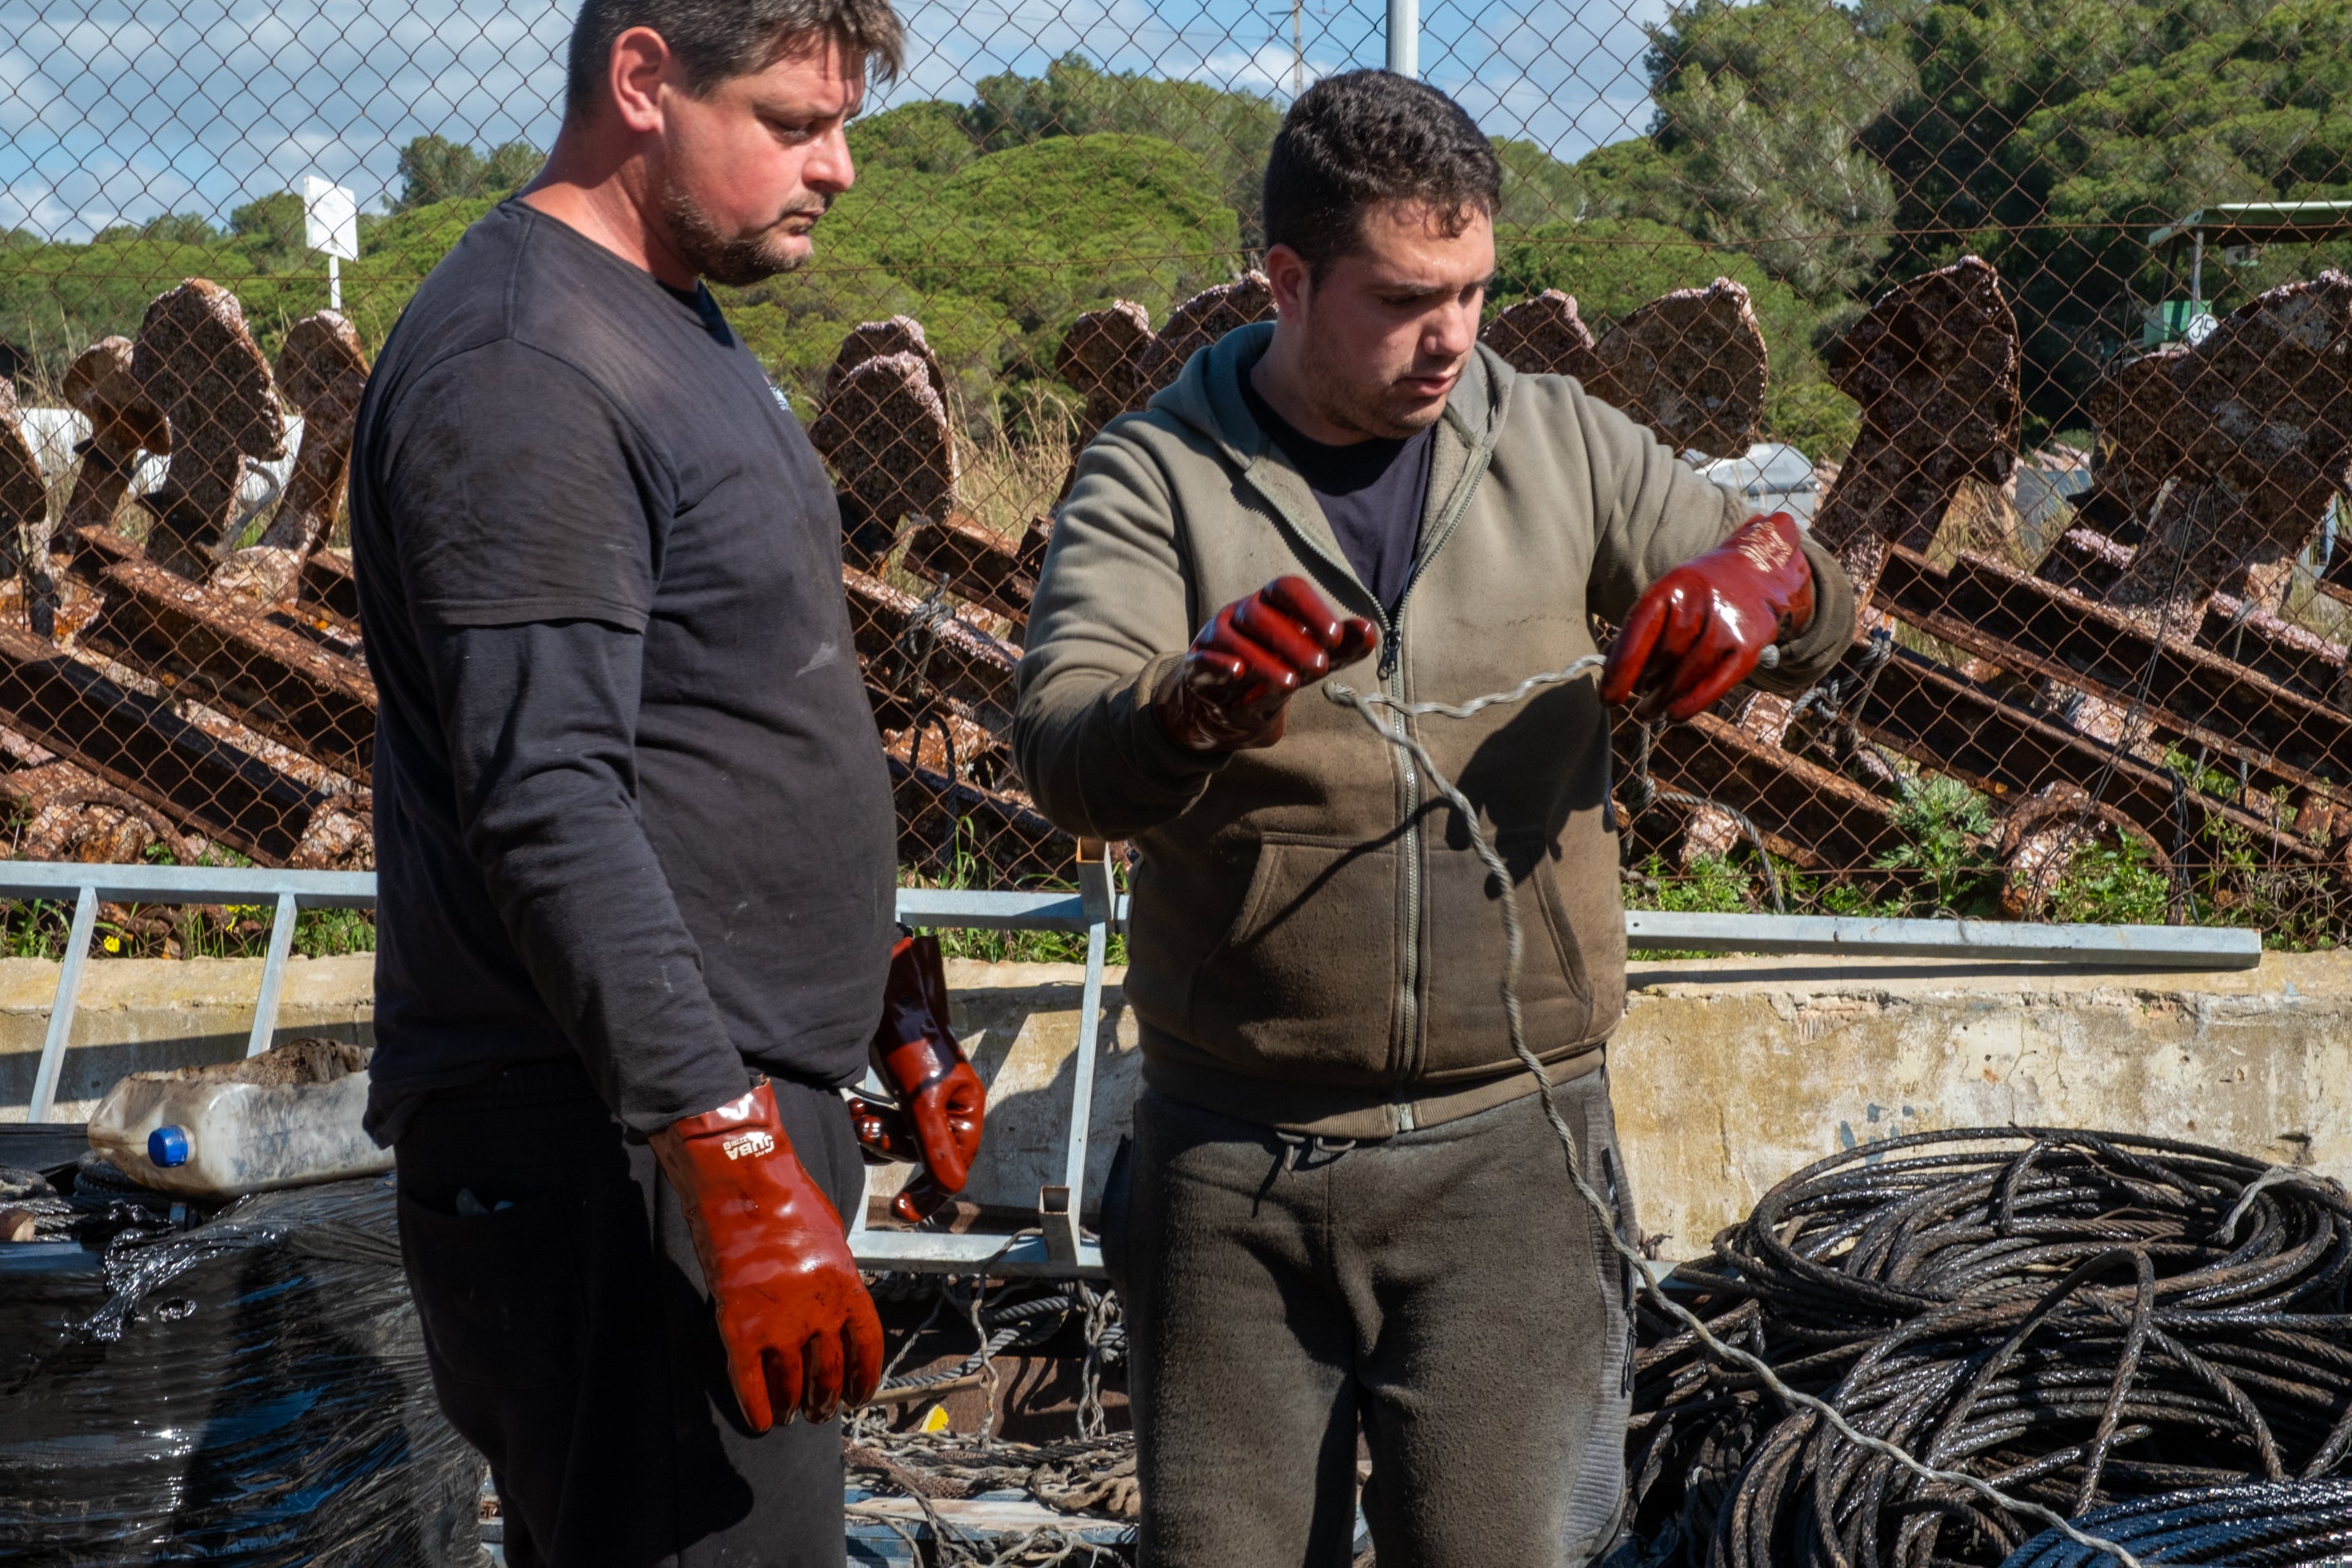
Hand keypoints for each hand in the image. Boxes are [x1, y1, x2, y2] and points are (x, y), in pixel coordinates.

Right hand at [650, 1080, 883, 1429]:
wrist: (744, 1182)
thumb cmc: (789, 1199)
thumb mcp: (833, 1239)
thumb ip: (837, 1278)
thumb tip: (837, 1307)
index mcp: (849, 1288)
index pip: (867, 1348)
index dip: (864, 1379)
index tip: (859, 1397)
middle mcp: (820, 1313)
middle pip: (829, 1374)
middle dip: (826, 1399)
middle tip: (820, 1411)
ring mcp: (778, 1324)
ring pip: (791, 1384)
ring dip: (793, 1406)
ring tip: (792, 1415)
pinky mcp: (738, 1328)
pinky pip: (750, 1383)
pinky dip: (757, 1408)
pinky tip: (762, 1422)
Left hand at [872, 933, 985, 1223]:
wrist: (885, 998)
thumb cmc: (912, 1040)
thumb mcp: (923, 1097)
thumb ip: (935, 1144)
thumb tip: (952, 1189)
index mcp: (965, 1113)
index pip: (953, 1169)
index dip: (930, 1195)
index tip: (900, 1210)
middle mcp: (948, 1111)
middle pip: (920, 1157)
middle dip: (888, 1145)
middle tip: (864, 1129)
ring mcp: (923, 1104)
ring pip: (899, 1143)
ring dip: (874, 1133)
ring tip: (857, 1113)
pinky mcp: (901, 1096)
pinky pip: (886, 1126)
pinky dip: (870, 1121)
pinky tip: (856, 1105)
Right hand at [1154, 576, 1379, 751]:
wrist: (1229, 707)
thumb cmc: (1277, 670)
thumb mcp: (1313, 660)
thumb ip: (1342, 647)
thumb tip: (1370, 630)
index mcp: (1272, 604)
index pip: (1288, 589)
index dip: (1312, 609)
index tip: (1337, 636)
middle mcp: (1241, 614)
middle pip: (1261, 614)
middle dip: (1293, 640)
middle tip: (1321, 666)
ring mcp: (1216, 640)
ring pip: (1234, 639)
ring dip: (1264, 660)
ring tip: (1292, 683)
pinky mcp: (1197, 668)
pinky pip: (1203, 661)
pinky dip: (1219, 665)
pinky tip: (1238, 673)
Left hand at [1602, 512, 1815, 723]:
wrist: (1756, 572)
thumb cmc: (1697, 593)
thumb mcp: (1666, 595)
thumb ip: (1640, 628)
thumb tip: (1608, 668)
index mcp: (1672, 587)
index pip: (1639, 633)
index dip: (1620, 670)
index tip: (1607, 698)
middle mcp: (1700, 604)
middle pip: (1662, 656)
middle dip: (1643, 683)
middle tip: (1636, 697)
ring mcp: (1726, 626)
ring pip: (1685, 674)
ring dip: (1662, 699)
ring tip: (1648, 711)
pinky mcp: (1747, 648)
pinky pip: (1715, 685)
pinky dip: (1691, 705)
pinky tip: (1673, 716)